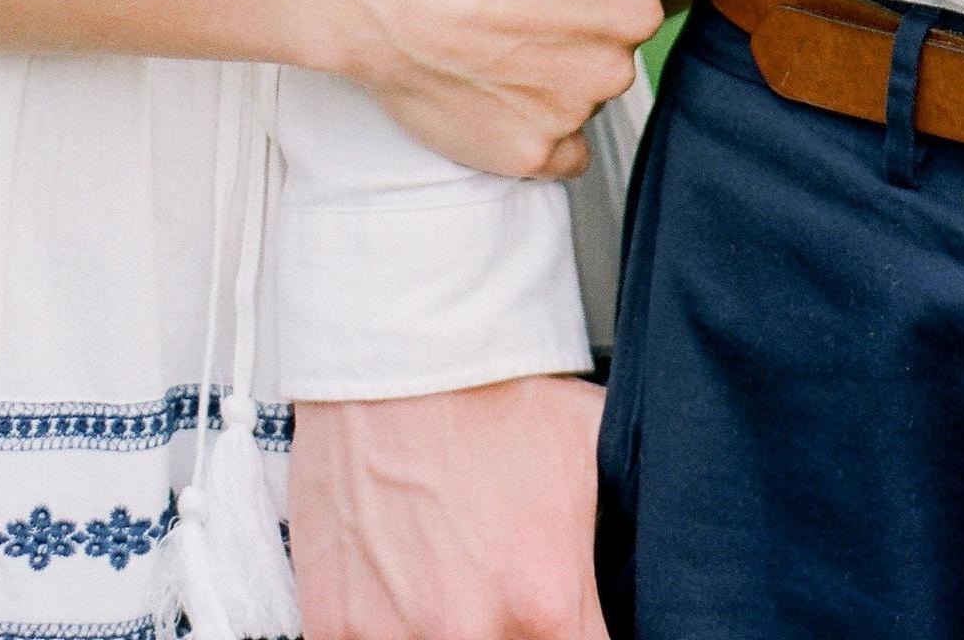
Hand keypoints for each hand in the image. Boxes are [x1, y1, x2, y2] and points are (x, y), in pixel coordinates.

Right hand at [290, 377, 605, 639]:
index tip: (564, 614)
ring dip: (442, 628)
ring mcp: (392, 636)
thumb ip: (614, 532)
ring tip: (441, 574)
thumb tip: (631, 564)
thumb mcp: (589, 451)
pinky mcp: (332, 626)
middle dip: (508, 628)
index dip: (577, 632)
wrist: (393, 351)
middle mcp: (469, 631)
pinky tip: (393, 578)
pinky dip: (382, 625)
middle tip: (497, 582)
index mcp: (545, 600)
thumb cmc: (488, 393)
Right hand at [322, 0, 670, 179]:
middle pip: (608, 47)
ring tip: (488, 39)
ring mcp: (567, 119)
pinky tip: (499, 93)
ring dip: (552, 75)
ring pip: (580, 95)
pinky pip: (558, 152)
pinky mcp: (523, 158)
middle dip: (574, 26)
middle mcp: (612, 69)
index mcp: (632, 4)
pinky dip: (536, 128)